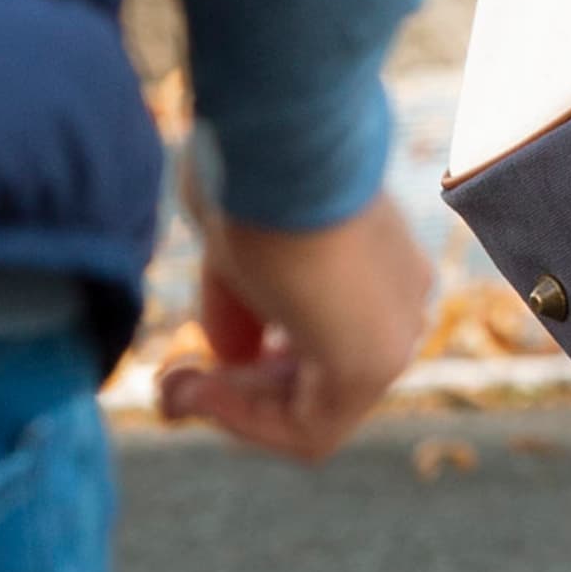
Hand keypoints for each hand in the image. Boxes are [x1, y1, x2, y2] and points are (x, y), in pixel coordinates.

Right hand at [160, 189, 431, 462]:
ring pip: (311, 409)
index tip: (192, 357)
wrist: (277, 142)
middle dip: (236, 389)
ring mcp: (394, 332)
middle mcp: (397, 297)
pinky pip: (311, 429)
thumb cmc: (251, 169)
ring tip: (176, 386)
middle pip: (316, 378)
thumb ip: (239, 303)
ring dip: (232, 409)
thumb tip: (228, 355)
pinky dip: (245, 421)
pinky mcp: (372, 362)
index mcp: (377, 258)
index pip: (317, 335)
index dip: (249, 358)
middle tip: (172, 383)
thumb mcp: (236, 241)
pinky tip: (200, 388)